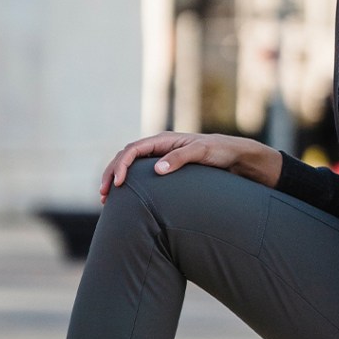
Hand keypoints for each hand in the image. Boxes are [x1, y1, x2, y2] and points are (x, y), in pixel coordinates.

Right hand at [99, 132, 282, 203]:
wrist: (235, 156)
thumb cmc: (220, 152)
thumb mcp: (202, 153)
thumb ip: (180, 158)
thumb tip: (157, 169)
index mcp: (164, 140)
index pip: (133, 150)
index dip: (121, 166)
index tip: (118, 184)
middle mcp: (160, 147)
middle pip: (126, 157)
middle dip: (112, 174)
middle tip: (104, 195)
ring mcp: (162, 157)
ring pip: (131, 166)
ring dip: (117, 179)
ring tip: (107, 199)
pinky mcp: (166, 168)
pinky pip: (141, 174)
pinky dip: (130, 184)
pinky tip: (126, 198)